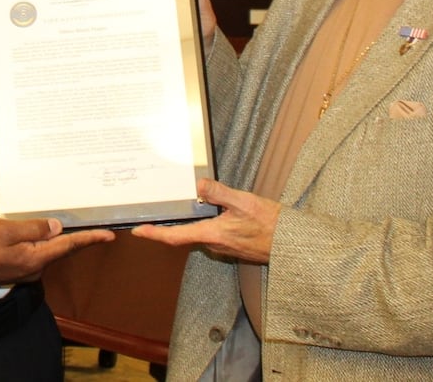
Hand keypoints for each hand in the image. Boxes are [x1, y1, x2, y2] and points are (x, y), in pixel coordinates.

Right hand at [0, 217, 115, 286]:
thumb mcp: (5, 229)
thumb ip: (33, 228)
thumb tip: (56, 227)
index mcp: (34, 259)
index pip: (68, 246)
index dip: (89, 239)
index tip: (109, 236)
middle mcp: (33, 269)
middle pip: (59, 249)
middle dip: (75, 238)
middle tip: (93, 227)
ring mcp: (23, 272)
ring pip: (46, 252)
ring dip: (54, 240)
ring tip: (61, 224)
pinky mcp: (14, 270)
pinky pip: (34, 254)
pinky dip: (39, 244)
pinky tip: (37, 234)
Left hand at [131, 178, 278, 264]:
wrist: (293, 244)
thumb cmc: (271, 224)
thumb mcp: (244, 202)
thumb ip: (220, 193)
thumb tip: (199, 185)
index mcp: (213, 234)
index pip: (176, 237)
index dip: (155, 234)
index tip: (139, 231)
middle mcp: (215, 245)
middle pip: (185, 235)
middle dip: (171, 224)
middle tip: (156, 212)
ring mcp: (224, 247)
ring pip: (200, 233)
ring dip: (192, 222)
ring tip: (183, 206)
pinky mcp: (232, 246)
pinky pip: (213, 235)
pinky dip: (207, 224)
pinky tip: (211, 212)